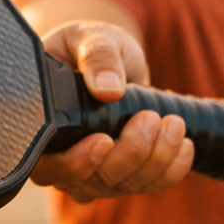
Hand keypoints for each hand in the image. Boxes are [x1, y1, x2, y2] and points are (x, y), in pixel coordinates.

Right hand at [29, 20, 194, 202]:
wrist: (109, 58)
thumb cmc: (87, 46)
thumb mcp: (89, 38)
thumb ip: (97, 56)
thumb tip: (108, 88)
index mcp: (40, 128)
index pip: (49, 166)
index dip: (77, 162)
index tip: (104, 140)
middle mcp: (61, 159)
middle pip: (93, 181)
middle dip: (129, 153)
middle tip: (150, 117)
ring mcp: (92, 173)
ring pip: (124, 186)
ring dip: (156, 158)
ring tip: (173, 122)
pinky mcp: (122, 175)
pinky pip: (147, 185)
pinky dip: (170, 169)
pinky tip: (183, 144)